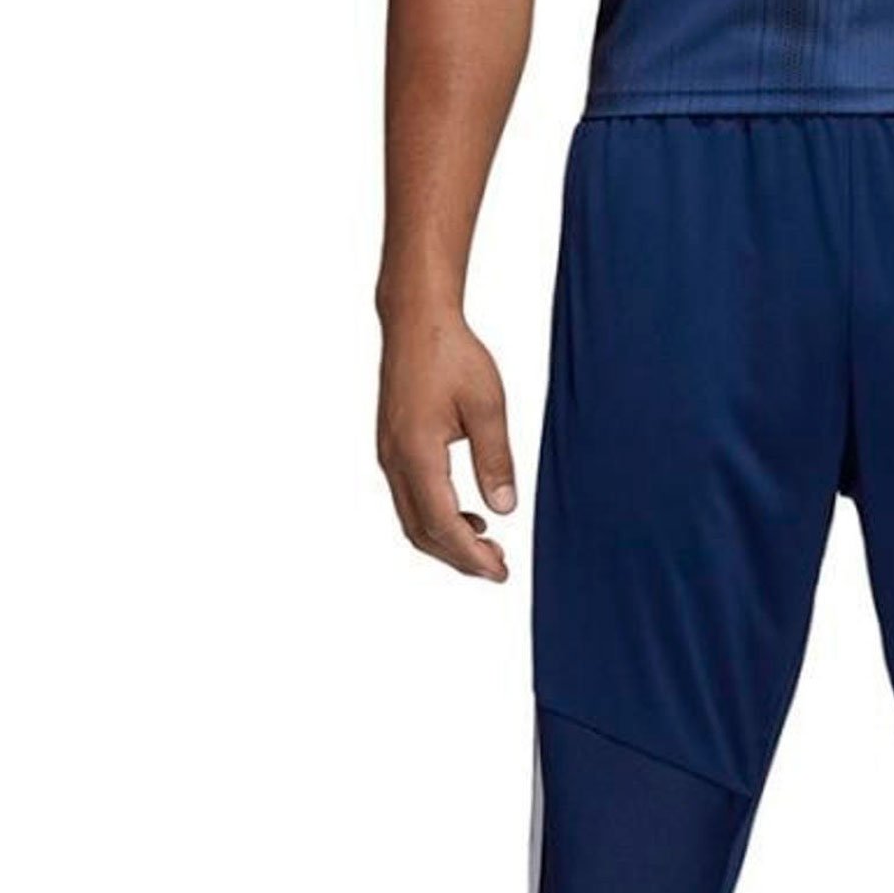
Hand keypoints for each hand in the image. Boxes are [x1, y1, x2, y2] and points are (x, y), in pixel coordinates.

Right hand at [377, 311, 515, 581]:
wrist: (416, 321)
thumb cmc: (453, 355)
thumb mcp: (488, 406)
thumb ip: (495, 460)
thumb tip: (504, 509)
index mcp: (417, 453)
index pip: (442, 524)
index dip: (471, 556)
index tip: (500, 571)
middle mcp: (395, 460)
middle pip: (422, 532)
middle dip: (460, 558)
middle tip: (499, 568)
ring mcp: (389, 456)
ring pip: (413, 520)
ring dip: (448, 542)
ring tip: (488, 547)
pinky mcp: (393, 449)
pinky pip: (410, 500)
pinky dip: (437, 520)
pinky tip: (469, 516)